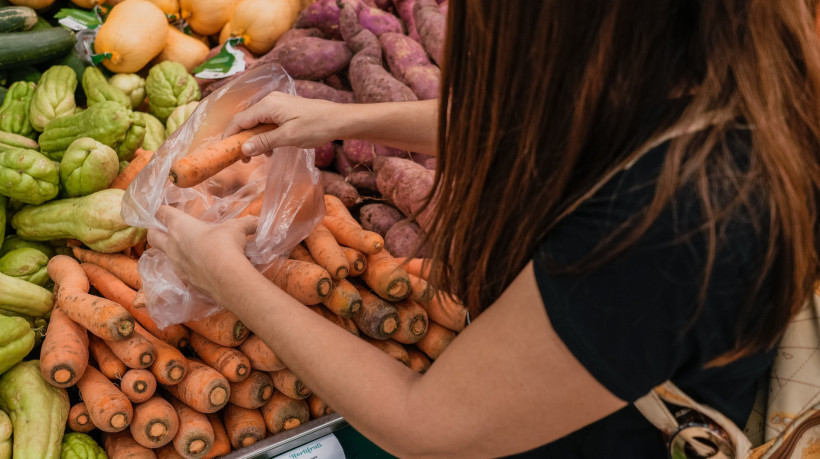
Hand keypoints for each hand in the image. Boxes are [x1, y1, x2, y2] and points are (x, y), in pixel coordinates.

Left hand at [147, 205, 258, 300]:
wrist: (226, 277)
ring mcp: (177, 265)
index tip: (164, 209)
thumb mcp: (237, 229)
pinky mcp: (186, 280)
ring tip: (188, 251)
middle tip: (162, 229)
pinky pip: (181, 271)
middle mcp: (173, 245)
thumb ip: (245, 223)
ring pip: (165, 255)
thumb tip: (256, 221)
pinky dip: (187, 268)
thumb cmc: (226, 244)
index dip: (162, 210)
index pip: (162, 213)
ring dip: (173, 251)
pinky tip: (200, 268)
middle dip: (154, 231)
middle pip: (152, 236)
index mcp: (180, 226)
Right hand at [223, 92, 344, 159]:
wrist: (338, 119)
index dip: (230, 136)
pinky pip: (267, 122)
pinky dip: (266, 135)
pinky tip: (272, 148)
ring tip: (261, 156)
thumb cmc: (316, 126)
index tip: (227, 153)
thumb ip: (264, 142)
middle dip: (243, 140)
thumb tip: (243, 149)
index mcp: (267, 105)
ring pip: (257, 122)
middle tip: (244, 159)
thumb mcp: (288, 137)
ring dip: (255, 139)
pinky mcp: (284, 109)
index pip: (239, 120)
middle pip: (246, 121)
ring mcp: (277, 104)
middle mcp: (269, 101)